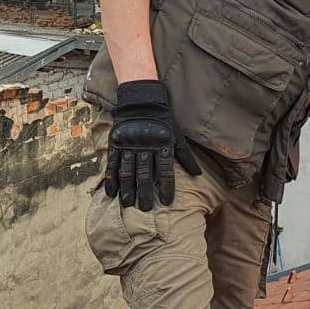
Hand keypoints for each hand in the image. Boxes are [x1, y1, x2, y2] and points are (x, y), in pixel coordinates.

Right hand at [103, 80, 202, 210]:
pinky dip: (112, 178)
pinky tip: (111, 193)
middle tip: (145, 208)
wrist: (142, 100)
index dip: (167, 186)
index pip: (166, 170)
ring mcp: (129, 145)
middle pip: (145, 173)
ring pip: (128, 170)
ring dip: (128, 188)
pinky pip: (113, 163)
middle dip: (145, 192)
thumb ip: (186, 156)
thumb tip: (198, 175)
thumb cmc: (163, 120)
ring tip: (128, 204)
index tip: (167, 202)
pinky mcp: (116, 142)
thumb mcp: (177, 136)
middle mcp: (145, 146)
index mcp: (162, 145)